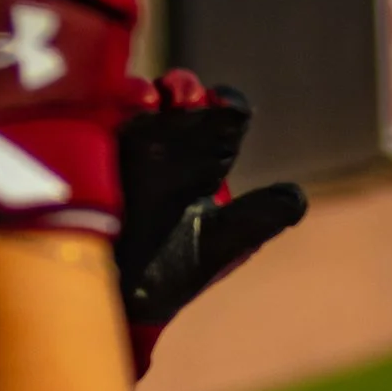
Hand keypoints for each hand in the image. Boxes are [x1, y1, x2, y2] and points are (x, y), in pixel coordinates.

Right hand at [116, 70, 306, 376]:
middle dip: (185, 90)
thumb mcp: (218, 242)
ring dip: (150, 91)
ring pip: (141, 100)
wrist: (112, 300)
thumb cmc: (167, 273)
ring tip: (154, 99)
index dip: (227, 107)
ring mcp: (130, 145)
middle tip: (187, 99)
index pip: (223, 118)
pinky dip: (115, 103)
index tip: (228, 110)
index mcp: (205, 161)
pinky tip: (128, 108)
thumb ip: (259, 217)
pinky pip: (102, 117)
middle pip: (181, 99)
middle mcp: (170, 145)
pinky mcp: (94, 151)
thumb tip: (297, 196)